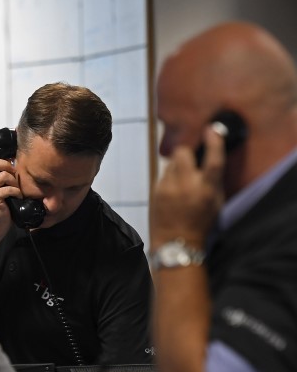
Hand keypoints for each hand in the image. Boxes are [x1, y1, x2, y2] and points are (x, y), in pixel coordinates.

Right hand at [0, 139, 20, 233]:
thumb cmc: (1, 204)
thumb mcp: (0, 187)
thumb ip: (2, 176)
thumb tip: (12, 162)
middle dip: (7, 165)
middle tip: (13, 172)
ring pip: (4, 175)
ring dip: (14, 182)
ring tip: (17, 189)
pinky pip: (8, 189)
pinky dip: (16, 192)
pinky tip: (17, 197)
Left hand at [150, 126, 224, 248]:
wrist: (175, 242)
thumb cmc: (201, 224)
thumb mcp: (217, 203)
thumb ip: (214, 181)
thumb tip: (210, 159)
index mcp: (206, 189)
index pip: (213, 159)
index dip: (214, 141)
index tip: (211, 129)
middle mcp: (186, 185)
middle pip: (182, 152)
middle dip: (187, 152)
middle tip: (191, 160)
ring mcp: (167, 187)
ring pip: (170, 163)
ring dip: (177, 167)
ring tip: (183, 182)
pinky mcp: (154, 191)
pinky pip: (162, 175)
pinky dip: (169, 178)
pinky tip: (173, 191)